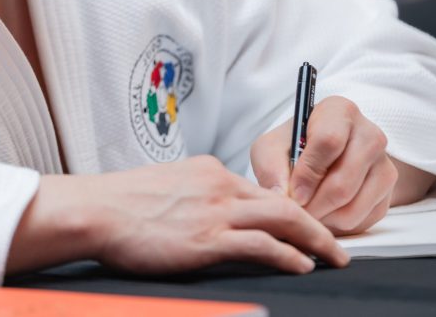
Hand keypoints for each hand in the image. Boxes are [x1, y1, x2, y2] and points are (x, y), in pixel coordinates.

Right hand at [7, 156, 348, 275]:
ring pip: (283, 218)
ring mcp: (216, 211)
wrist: (97, 210)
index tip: (305, 224)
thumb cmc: (122, 204)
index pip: (260, 188)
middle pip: (284, 199)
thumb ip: (193, 194)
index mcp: (209, 171)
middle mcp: (219, 185)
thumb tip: (204, 212)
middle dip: (316, 223)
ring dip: (316, 239)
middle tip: (338, 244)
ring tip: (335, 257)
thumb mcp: (166, 187)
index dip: (288, 208)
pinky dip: (289, 255)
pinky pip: (262, 245)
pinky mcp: (209, 239)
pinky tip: (304, 266)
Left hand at [250, 97, 397, 235]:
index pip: (329, 142)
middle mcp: (369, 134)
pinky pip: (363, 220)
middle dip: (313, 206)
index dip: (307, 173)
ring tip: (306, 212)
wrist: (320, 157)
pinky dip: (338, 225)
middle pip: (343, 183)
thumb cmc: (293, 147)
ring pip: (353, 207)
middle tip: (295, 212)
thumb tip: (282, 195)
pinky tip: (324, 213)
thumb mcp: (271, 148)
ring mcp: (384, 164)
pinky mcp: (388, 192)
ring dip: (324, 219)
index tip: (292, 193)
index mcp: (340, 112)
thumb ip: (271, 168)